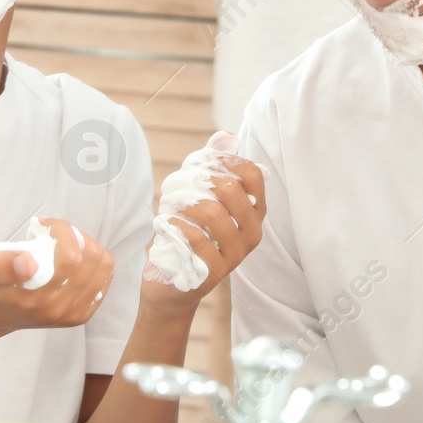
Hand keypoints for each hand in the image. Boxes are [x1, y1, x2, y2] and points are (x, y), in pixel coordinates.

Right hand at [0, 218, 113, 345]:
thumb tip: (29, 264)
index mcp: (34, 300)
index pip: (71, 256)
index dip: (61, 230)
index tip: (39, 225)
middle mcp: (57, 311)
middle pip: (92, 258)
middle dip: (74, 235)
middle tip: (49, 233)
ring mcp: (71, 315)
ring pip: (103, 266)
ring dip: (85, 246)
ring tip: (59, 244)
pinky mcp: (79, 315)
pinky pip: (104, 279)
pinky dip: (92, 262)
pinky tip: (69, 259)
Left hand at [143, 157, 265, 318]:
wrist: (173, 286)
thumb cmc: (190, 236)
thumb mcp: (203, 200)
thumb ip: (214, 167)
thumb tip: (227, 136)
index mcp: (255, 213)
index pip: (253, 175)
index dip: (226, 161)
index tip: (202, 164)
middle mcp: (252, 233)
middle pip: (232, 190)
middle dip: (199, 181)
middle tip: (179, 186)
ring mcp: (236, 254)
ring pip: (212, 212)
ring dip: (184, 204)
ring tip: (171, 207)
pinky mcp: (214, 271)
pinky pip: (195, 238)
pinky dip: (175, 226)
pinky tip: (167, 225)